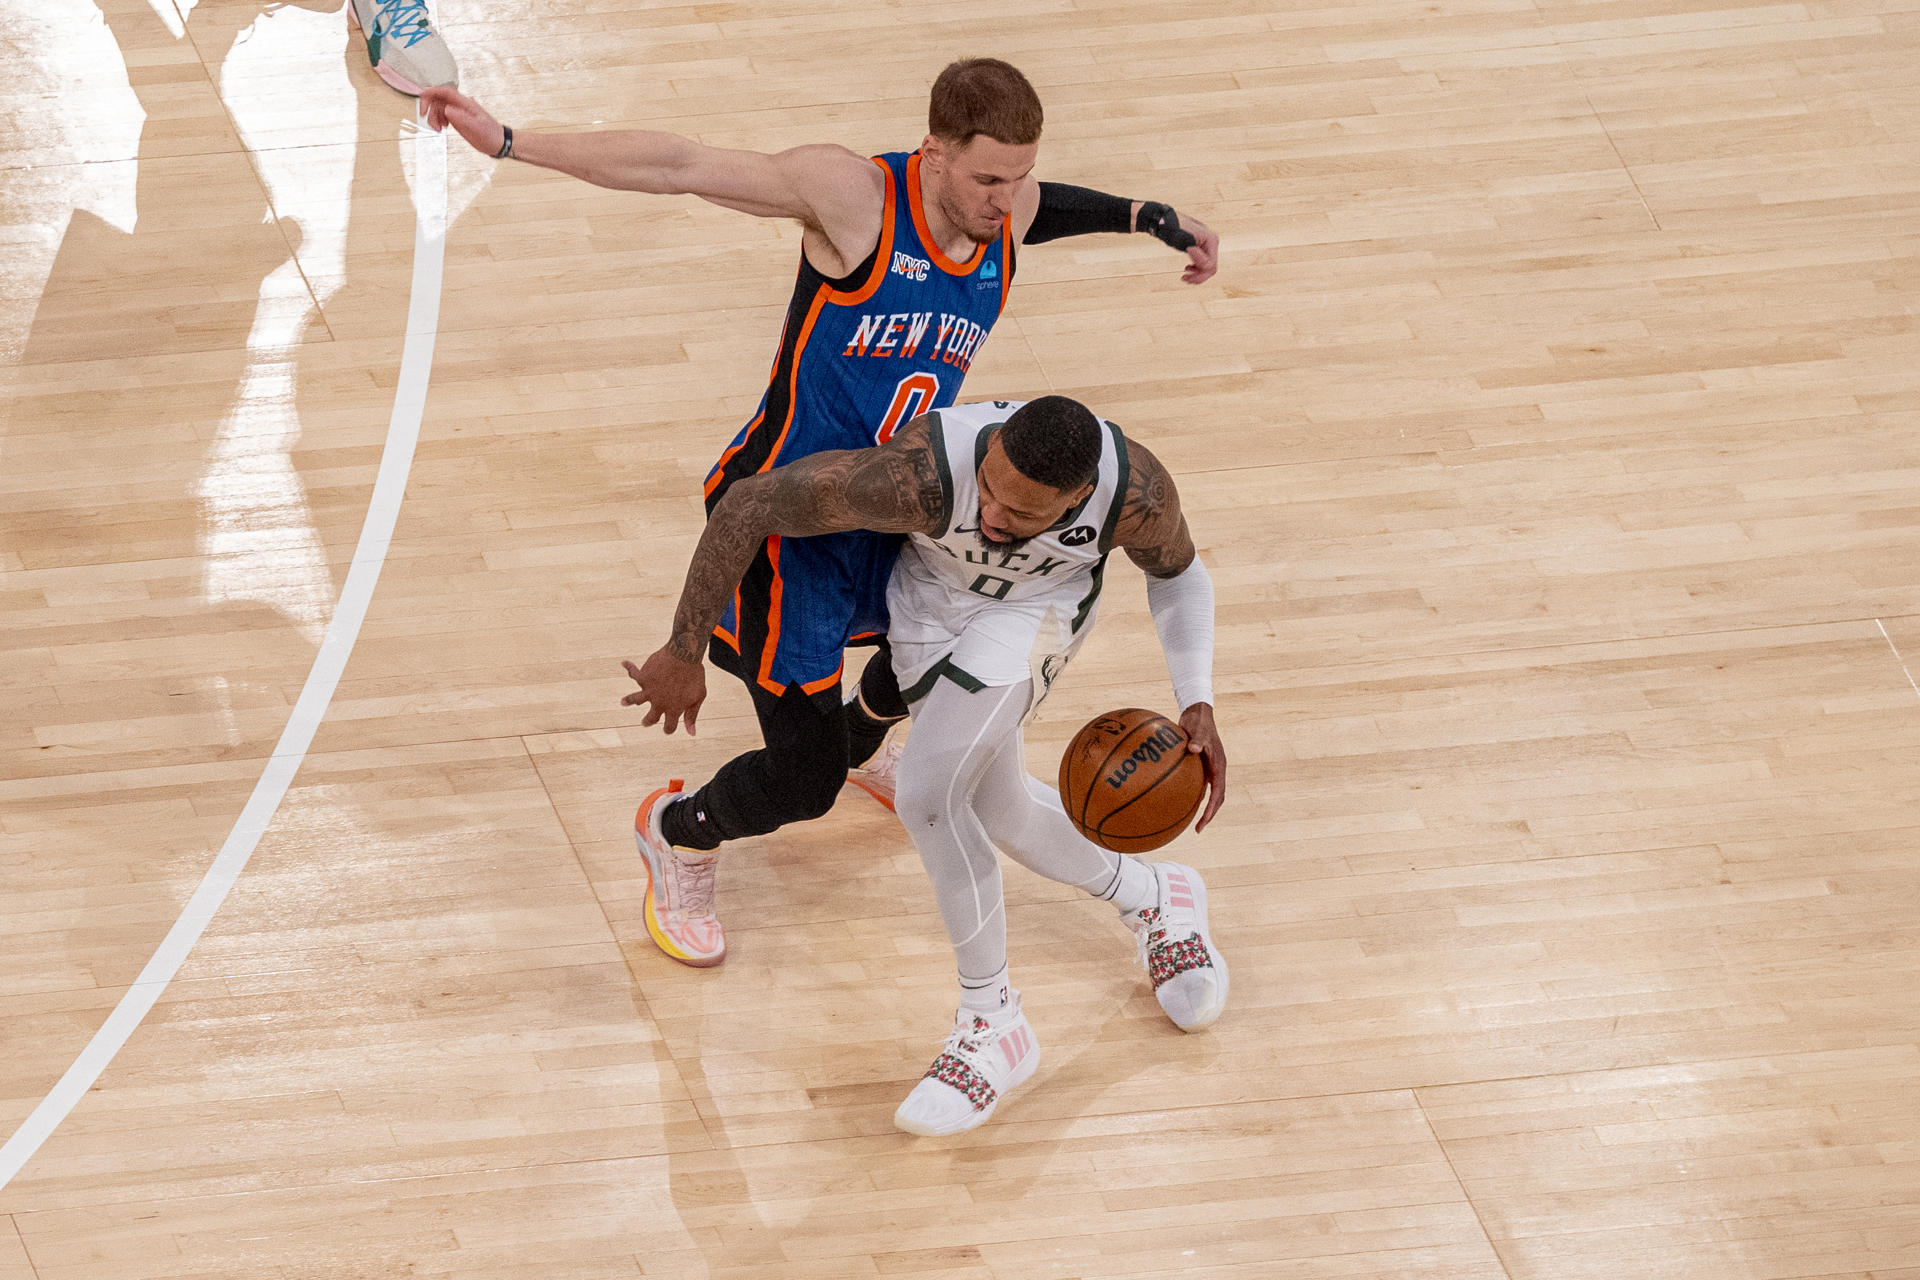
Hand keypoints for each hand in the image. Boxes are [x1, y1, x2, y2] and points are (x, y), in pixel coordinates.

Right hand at [419, 86, 504, 157]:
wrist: (499, 143)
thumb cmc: (491, 135)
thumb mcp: (477, 127)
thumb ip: (462, 118)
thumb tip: (447, 109)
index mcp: (464, 103)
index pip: (444, 91)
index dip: (430, 93)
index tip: (422, 104)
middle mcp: (459, 105)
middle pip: (437, 99)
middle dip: (430, 110)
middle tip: (432, 124)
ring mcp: (457, 111)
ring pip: (438, 107)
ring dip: (433, 117)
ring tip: (439, 130)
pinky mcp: (457, 118)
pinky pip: (442, 114)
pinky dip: (438, 120)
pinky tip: (442, 129)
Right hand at [621, 649, 706, 734]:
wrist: (684, 656)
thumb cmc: (694, 676)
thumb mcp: (698, 697)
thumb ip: (692, 715)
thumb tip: (691, 733)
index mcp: (673, 709)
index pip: (669, 726)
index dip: (668, 729)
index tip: (667, 729)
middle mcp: (659, 703)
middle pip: (651, 718)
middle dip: (648, 721)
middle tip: (645, 722)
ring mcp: (649, 691)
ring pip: (635, 699)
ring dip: (629, 701)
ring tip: (623, 702)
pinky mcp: (643, 677)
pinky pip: (633, 673)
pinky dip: (629, 667)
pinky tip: (625, 663)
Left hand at [1174, 212, 1218, 284]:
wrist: (1166, 221)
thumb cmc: (1173, 228)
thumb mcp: (1182, 240)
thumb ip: (1194, 251)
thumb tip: (1200, 258)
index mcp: (1211, 239)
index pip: (1210, 263)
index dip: (1198, 268)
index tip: (1185, 267)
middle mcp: (1212, 242)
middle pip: (1211, 267)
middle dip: (1199, 276)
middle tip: (1184, 279)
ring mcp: (1208, 245)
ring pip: (1208, 267)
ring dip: (1197, 275)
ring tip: (1184, 278)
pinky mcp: (1201, 247)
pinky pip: (1203, 263)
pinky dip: (1197, 270)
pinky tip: (1187, 269)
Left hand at [1180, 702, 1226, 830]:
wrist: (1197, 713)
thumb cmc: (1198, 721)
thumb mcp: (1199, 729)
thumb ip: (1198, 739)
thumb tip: (1193, 748)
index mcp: (1219, 765)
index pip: (1219, 793)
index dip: (1213, 809)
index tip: (1205, 820)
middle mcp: (1215, 770)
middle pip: (1215, 798)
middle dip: (1208, 815)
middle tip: (1197, 829)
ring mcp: (1207, 769)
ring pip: (1206, 793)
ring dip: (1200, 808)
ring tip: (1186, 821)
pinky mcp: (1199, 766)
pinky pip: (1194, 784)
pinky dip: (1187, 794)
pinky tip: (1173, 801)